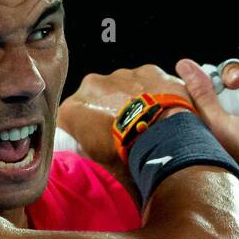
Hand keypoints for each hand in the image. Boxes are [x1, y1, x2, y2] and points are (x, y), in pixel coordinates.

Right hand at [57, 64, 189, 171]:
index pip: (71, 121)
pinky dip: (154, 93)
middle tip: (126, 135)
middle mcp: (91, 86)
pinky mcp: (149, 70)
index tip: (99, 144)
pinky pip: (149, 81)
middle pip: (97, 100)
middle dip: (108, 113)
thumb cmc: (129, 159)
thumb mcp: (100, 168)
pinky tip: (164, 111)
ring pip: (123, 87)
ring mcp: (121, 75)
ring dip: (131, 101)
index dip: (86, 133)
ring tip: (148, 123)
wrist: (167, 141)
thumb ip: (90, 156)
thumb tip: (97, 160)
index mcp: (73, 111)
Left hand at [175, 56, 238, 219]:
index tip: (199, 82)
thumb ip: (201, 96)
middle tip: (229, 85)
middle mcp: (229, 120)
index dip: (194, 85)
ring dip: (234, 71)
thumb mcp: (219, 127)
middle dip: (217, 77)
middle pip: (214, 85)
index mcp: (210, 132)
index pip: (194, 101)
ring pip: (235, 77)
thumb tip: (183, 65)